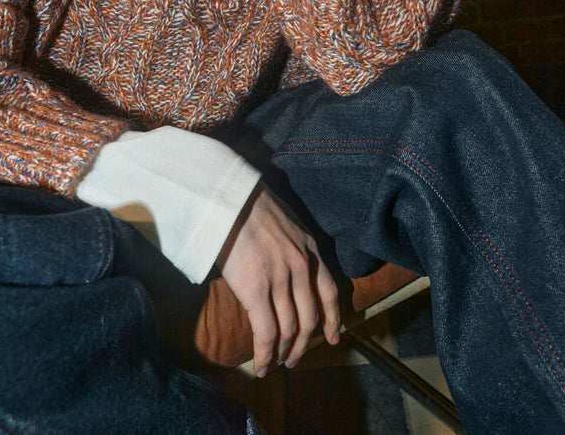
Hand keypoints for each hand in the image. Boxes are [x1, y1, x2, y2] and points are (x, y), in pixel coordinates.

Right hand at [215, 181, 340, 376]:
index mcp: (311, 249)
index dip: (333, 319)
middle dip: (305, 344)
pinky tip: (261, 366)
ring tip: (276, 365)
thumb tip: (284, 262)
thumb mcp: (285, 222)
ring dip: (285, 353)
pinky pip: (267, 333)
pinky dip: (265, 355)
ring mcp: (282, 281)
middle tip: (295, 359)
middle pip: (310, 318)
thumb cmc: (250, 204)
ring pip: (290, 329)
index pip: (330, 292)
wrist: (231, 198)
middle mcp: (302, 268)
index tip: (333, 338)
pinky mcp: (258, 292)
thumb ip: (292, 245)